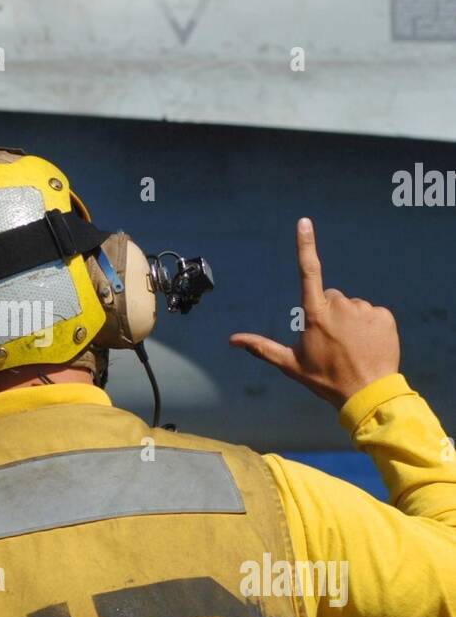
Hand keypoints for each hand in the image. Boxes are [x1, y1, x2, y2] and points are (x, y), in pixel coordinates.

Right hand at [229, 218, 400, 409]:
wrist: (368, 394)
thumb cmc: (325, 380)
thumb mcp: (291, 364)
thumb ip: (261, 347)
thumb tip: (232, 340)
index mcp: (315, 314)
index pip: (308, 272)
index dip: (305, 245)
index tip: (304, 222)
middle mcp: (340, 306)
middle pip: (331, 297)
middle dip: (329, 313)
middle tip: (332, 343)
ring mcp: (364, 310)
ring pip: (353, 307)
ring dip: (350, 322)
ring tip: (351, 347)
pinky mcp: (384, 316)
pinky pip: (373, 314)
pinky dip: (370, 326)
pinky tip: (367, 345)